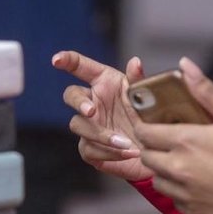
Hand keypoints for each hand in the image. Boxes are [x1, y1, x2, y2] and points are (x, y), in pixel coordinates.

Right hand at [54, 50, 148, 182]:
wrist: (156, 150)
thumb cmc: (150, 117)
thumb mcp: (147, 97)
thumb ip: (138, 79)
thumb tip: (135, 61)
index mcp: (104, 82)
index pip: (80, 66)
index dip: (66, 60)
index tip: (56, 60)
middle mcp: (93, 101)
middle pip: (71, 95)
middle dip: (78, 102)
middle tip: (91, 111)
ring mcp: (89, 125)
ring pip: (78, 125)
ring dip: (100, 134)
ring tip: (125, 142)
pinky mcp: (90, 148)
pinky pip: (88, 149)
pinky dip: (108, 152)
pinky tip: (127, 153)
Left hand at [132, 57, 212, 213]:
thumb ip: (207, 91)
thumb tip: (184, 66)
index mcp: (184, 141)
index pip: (144, 132)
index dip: (147, 126)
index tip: (157, 124)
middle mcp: (176, 168)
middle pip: (146, 156)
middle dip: (154, 147)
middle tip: (174, 141)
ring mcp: (181, 193)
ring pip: (157, 178)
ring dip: (164, 169)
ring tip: (186, 162)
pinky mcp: (189, 212)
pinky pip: (172, 197)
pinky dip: (178, 189)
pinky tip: (199, 183)